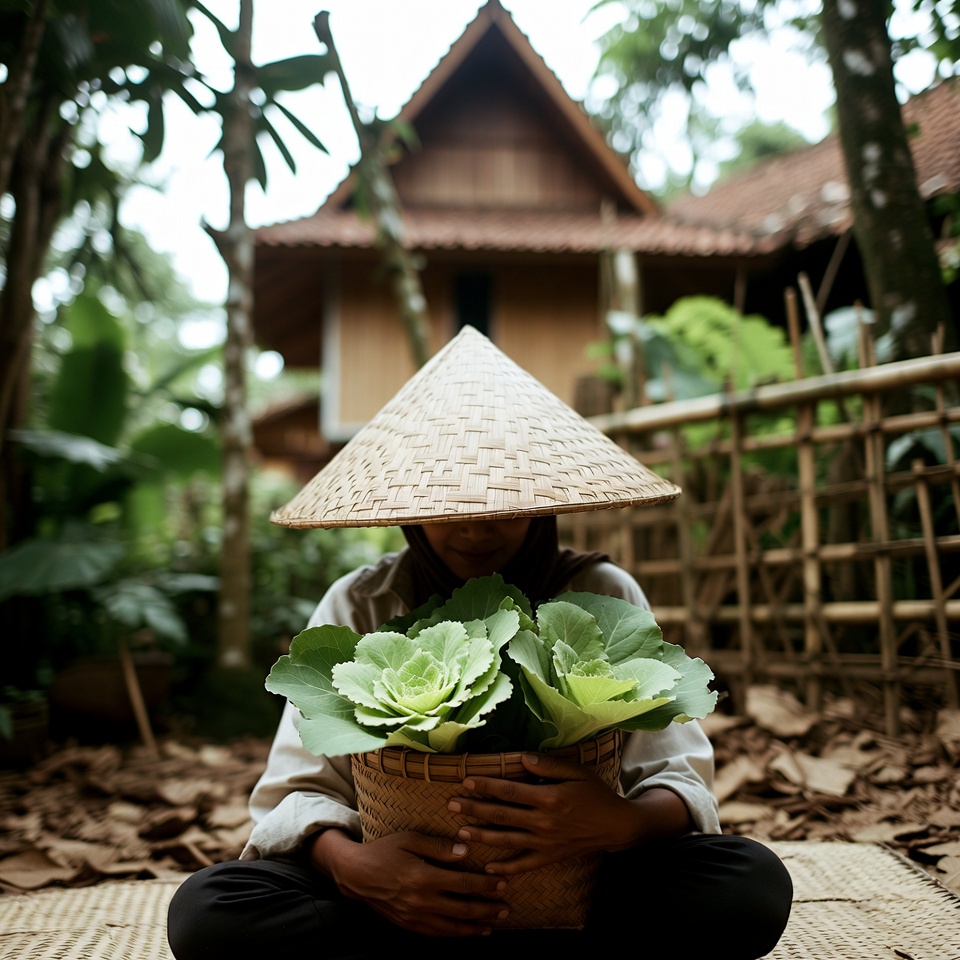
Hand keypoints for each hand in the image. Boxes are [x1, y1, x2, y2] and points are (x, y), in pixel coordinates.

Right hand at [309, 828, 508, 936]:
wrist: (354, 874)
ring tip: (493, 924)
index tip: (502, 882)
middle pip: (462, 909)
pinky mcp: (408, 926)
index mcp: (423, 878)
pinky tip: (467, 932)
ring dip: (475, 926)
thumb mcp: (409, 839)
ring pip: (452, 927)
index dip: (485, 884)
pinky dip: (455, 935)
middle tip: (506, 908)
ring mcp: (414, 917)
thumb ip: (438, 847)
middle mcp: (421, 902)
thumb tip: (465, 850)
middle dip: (487, 909)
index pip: (463, 883)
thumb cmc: (383, 851)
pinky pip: (437, 934)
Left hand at [448, 753, 691, 874]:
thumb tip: (522, 757)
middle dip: (474, 809)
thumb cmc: (595, 793)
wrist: (615, 825)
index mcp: (548, 798)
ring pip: (506, 840)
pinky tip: (487, 868)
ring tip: (460, 832)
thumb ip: (548, 765)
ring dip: (481, 836)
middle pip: (501, 815)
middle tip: (451, 804)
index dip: (486, 785)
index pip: (509, 790)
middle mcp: (543, 822)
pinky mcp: (549, 857)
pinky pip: (522, 865)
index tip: (466, 780)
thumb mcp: (576, 771)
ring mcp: (544, 842)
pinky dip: (504, 869)